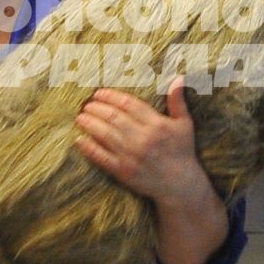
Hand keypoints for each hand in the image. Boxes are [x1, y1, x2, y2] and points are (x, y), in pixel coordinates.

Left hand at [77, 78, 228, 263]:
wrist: (180, 185)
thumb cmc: (182, 152)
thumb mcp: (185, 124)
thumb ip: (178, 101)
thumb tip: (178, 78)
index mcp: (156, 124)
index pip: (128, 104)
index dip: (111, 96)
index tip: (99, 93)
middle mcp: (143, 138)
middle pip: (113, 117)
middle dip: (96, 108)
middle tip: (86, 104)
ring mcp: (131, 155)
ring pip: (105, 134)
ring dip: (89, 124)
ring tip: (80, 117)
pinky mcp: (123, 171)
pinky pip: (102, 157)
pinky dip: (89, 148)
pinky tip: (79, 140)